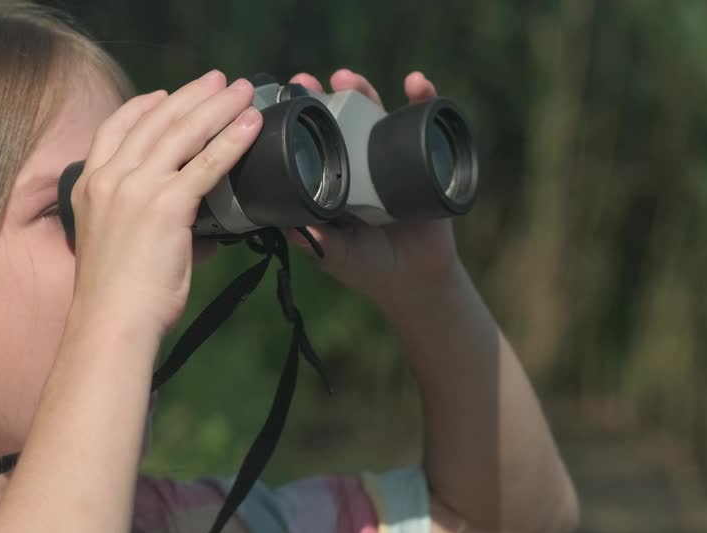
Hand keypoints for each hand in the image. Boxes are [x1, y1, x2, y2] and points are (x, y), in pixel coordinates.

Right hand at [68, 71, 262, 336]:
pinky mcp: (166, 205)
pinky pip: (207, 163)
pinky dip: (232, 140)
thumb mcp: (116, 245)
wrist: (111, 321)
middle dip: (190, 95)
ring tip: (241, 91)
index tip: (165, 94)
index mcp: (88, 186)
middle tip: (218, 81)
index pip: (114, 129)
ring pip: (182, 132)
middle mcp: (109, 179)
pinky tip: (251, 125)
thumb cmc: (115, 297)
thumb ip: (148, 224)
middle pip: (154, 120)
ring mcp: (136, 188)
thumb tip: (197, 230)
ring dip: (216, 106)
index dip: (143, 106)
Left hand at [284, 69, 462, 313]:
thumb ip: (319, 244)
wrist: (418, 280)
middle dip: (323, 97)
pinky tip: (416, 83)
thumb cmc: (371, 269)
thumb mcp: (339, 258)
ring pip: (375, 114)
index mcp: (332, 181)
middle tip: (305, 82)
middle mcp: (357, 164)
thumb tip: (288, 227)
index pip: (312, 144)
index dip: (297, 125)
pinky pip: (425, 124)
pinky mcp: (425, 158)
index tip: (280, 105)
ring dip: (362, 90)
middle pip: (339, 121)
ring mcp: (390, 158)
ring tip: (347, 78)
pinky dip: (424, 99)